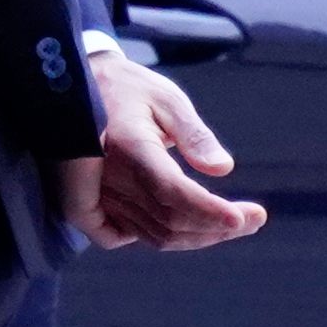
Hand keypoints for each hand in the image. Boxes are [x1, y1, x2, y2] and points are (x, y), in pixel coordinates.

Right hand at [63, 47, 267, 252]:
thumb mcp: (165, 98)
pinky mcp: (93, 205)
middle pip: (169, 221)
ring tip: (233, 224)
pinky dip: (167, 237)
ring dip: (198, 237)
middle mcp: (108, 177)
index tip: (246, 217)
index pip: (172, 191)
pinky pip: (134, 236)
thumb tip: (223, 168)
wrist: (71, 90)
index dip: (209, 210)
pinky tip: (193, 228)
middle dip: (216, 227)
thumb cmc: (126, 89)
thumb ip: (194, 134)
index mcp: (128, 145)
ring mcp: (98, 196)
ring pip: (155, 235)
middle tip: (255, 219)